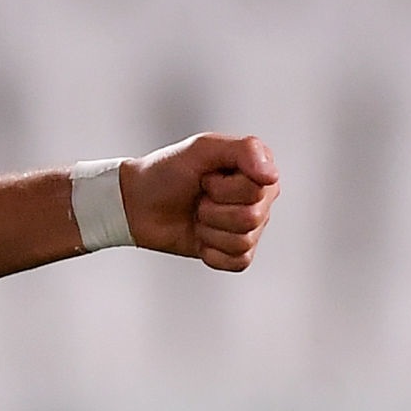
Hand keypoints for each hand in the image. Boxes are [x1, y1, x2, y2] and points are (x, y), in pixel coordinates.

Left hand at [120, 134, 280, 271]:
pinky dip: (212, 251)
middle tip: (198, 197)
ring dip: (209, 229)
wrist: (138, 204)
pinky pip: (238, 261)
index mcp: (257, 170)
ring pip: (243, 241)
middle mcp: (260, 198)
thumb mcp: (202, 149)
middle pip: (252, 217)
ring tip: (197, 214)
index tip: (205, 177)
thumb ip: (243, 150)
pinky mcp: (237, 252)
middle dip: (213, 210)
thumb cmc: (168, 172)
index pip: (257, 189)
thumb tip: (272, 175)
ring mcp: (250, 227)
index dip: (223, 188)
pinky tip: (200, 236)